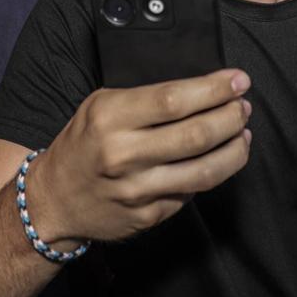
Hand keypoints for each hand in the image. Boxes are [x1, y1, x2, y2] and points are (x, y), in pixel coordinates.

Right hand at [32, 70, 252, 245]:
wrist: (53, 200)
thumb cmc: (82, 144)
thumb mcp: (100, 106)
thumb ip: (144, 98)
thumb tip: (201, 91)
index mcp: (110, 118)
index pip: (174, 99)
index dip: (213, 89)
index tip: (237, 80)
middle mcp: (124, 155)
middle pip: (196, 134)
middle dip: (231, 117)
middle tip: (243, 106)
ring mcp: (137, 190)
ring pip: (205, 171)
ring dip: (235, 150)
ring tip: (243, 133)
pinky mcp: (148, 216)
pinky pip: (192, 193)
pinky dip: (212, 173)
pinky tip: (218, 160)